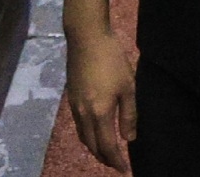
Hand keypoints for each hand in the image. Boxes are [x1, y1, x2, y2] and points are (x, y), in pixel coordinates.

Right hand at [66, 28, 137, 171]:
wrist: (86, 37)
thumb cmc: (111, 59)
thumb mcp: (128, 86)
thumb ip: (129, 115)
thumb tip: (128, 139)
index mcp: (100, 113)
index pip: (108, 146)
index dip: (116, 160)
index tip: (124, 169)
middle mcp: (84, 114)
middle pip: (92, 145)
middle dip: (104, 158)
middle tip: (116, 163)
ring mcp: (74, 106)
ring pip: (83, 136)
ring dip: (94, 148)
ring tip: (106, 151)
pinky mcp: (71, 97)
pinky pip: (78, 125)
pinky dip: (87, 135)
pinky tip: (95, 130)